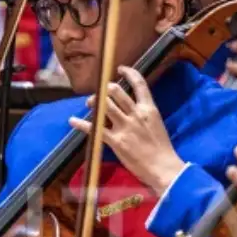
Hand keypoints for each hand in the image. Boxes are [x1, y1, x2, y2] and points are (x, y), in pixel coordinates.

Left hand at [68, 68, 185, 194]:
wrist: (163, 167)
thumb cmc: (162, 149)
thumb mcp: (157, 125)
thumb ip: (145, 114)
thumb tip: (132, 108)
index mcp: (149, 109)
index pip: (139, 84)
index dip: (128, 73)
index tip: (120, 69)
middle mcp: (136, 114)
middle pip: (115, 91)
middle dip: (104, 89)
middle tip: (101, 93)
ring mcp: (125, 127)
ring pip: (104, 105)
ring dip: (94, 101)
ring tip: (89, 103)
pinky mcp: (116, 141)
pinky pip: (94, 128)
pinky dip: (81, 124)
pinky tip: (73, 121)